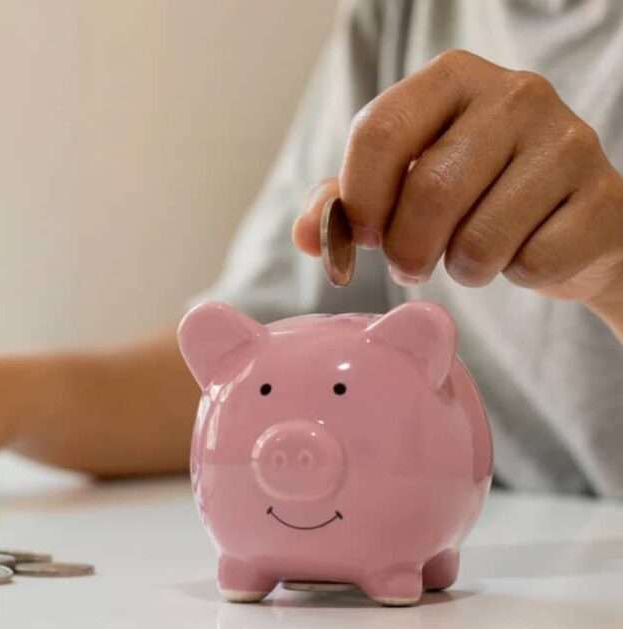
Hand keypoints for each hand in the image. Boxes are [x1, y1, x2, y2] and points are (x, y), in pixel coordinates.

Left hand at [292, 50, 622, 329]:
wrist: (571, 219)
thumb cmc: (472, 194)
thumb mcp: (402, 184)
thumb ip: (346, 203)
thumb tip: (309, 235)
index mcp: (451, 78)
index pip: (379, 131)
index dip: (360, 197)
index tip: (363, 234)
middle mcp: (515, 94)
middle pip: (429, 190)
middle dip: (406, 248)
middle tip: (410, 263)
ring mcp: (567, 142)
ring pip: (480, 237)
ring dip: (460, 268)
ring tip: (467, 256)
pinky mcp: (602, 198)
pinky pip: (531, 262)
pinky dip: (513, 274)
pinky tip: (521, 251)